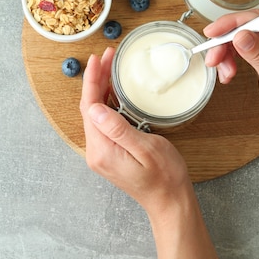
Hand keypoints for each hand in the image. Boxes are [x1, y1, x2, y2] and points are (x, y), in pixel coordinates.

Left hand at [80, 48, 222, 258]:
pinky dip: (107, 102)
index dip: (92, 80)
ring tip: (110, 67)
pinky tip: (114, 91)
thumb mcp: (146, 149)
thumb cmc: (164, 177)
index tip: (97, 60)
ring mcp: (102, 153)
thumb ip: (118, 129)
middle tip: (107, 56)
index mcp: (102, 149)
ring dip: (101, 89)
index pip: (89, 107)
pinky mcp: (109, 152)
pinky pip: (103, 122)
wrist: (169, 201)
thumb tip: (95, 108)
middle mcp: (96, 151)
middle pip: (90, 108)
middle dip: (96, 79)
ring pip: (96, 113)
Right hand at [203, 9, 258, 127]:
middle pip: (248, 24)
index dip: (231, 24)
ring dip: (229, 51)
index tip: (212, 34)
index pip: (258, 19)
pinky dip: (236, 55)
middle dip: (226, 41)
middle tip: (213, 59)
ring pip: (244, 34)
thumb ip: (258, 56)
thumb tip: (240, 35)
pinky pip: (248, 43)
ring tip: (225, 72)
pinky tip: (230, 71)